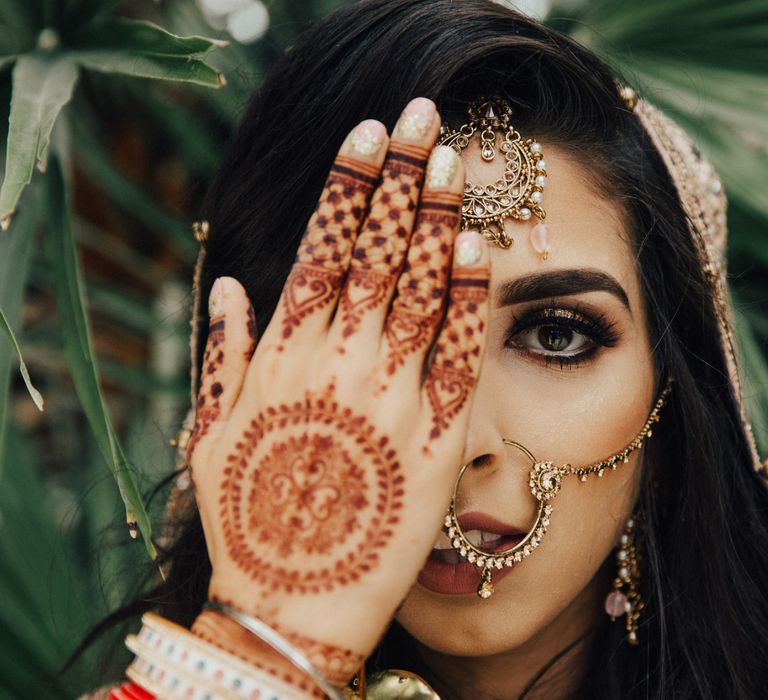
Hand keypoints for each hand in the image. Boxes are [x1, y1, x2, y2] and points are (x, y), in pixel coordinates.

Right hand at [186, 97, 489, 689]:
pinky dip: (471, 303)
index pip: (321, 249)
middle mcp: (339, 366)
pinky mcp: (436, 442)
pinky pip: (460, 360)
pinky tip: (483, 252)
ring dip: (440, 221)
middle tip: (426, 118)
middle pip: (379, 253)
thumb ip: (223, 353)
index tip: (368, 134)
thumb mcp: (213, 432)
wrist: (293, 604)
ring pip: (423, 292)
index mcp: (284, 358)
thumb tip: (228, 283)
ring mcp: (391, 401)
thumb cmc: (248, 518)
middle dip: (403, 179)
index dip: (347, 187)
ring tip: (457, 163)